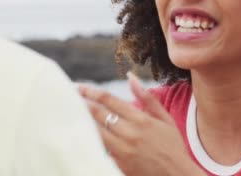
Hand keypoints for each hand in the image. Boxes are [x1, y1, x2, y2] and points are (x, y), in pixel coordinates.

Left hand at [78, 73, 204, 175]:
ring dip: (81, 120)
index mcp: (141, 119)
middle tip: (67, 96)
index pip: (109, 100)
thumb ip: (147, 98)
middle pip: (98, 113)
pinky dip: (90, 139)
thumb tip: (131, 77)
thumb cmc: (173, 147)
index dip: (91, 92)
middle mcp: (130, 133)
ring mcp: (123, 150)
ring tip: (69, 112)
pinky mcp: (119, 164)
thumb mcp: (165, 120)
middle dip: (81, 103)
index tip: (79, 87)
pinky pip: (99, 148)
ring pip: (95, 131)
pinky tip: (80, 134)